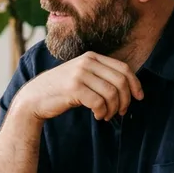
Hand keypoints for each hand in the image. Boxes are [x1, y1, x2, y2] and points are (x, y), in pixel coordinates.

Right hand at [14, 52, 142, 121]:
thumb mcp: (82, 75)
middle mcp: (86, 62)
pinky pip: (99, 102)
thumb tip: (130, 88)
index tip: (139, 98)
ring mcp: (79, 74)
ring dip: (113, 109)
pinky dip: (103, 112)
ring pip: (112, 93)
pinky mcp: (74, 88)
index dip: (135, 84)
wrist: (34, 97)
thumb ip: (100, 76)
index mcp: (91, 57)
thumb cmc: (61, 90)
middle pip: (121, 81)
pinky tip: (98, 116)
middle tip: (121, 112)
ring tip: (107, 115)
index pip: (123, 68)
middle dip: (125, 100)